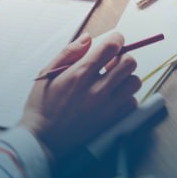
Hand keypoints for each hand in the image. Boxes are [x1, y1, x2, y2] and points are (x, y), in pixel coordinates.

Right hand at [19, 32, 140, 160]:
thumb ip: (69, 52)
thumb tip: (88, 38)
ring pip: (135, 82)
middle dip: (122, 56)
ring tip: (112, 79)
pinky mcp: (111, 120)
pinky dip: (126, 96)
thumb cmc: (42, 105)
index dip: (116, 39)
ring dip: (126, 77)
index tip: (114, 40)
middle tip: (111, 61)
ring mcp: (107, 106)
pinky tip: (112, 96)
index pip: (111, 47)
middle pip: (129, 62)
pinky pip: (132, 102)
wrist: (42, 140)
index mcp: (80, 74)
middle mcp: (96, 89)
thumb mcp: (47, 73)